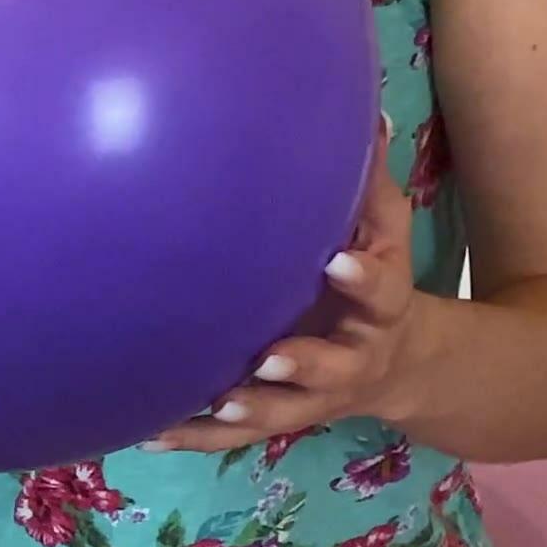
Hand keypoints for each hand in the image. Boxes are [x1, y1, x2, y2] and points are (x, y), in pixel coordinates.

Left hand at [147, 118, 425, 451]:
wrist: (398, 361)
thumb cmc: (371, 275)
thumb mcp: (383, 231)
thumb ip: (367, 183)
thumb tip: (364, 111)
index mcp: (380, 304)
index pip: (380, 289)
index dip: (363, 277)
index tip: (336, 260)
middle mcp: (352, 355)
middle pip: (335, 368)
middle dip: (304, 364)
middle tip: (269, 357)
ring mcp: (314, 393)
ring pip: (285, 410)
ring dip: (251, 410)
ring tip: (216, 404)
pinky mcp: (279, 412)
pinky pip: (233, 434)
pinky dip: (193, 434)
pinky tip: (148, 433)